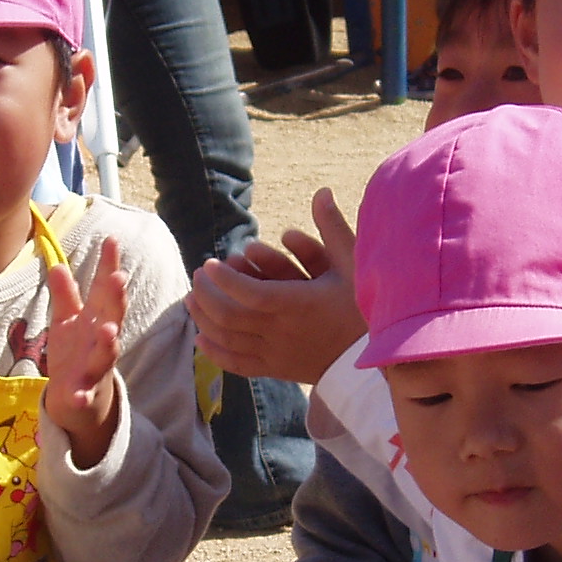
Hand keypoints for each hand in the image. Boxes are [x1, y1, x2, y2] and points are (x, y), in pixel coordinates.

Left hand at [42, 238, 126, 467]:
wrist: (78, 398)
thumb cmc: (76, 352)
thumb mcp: (68, 321)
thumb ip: (65, 296)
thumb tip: (58, 264)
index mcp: (97, 319)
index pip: (104, 289)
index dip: (108, 266)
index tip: (111, 240)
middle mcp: (102, 340)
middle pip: (112, 316)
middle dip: (116, 299)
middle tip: (118, 278)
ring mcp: (96, 366)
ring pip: (106, 354)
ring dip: (108, 343)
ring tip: (109, 332)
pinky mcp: (85, 392)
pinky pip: (85, 394)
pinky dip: (82, 395)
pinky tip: (77, 396)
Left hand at [188, 190, 362, 384]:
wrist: (370, 357)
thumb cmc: (361, 306)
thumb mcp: (353, 265)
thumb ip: (333, 228)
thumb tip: (321, 191)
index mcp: (298, 305)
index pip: (251, 294)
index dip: (224, 280)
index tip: (210, 264)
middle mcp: (283, 332)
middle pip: (229, 316)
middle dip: (207, 294)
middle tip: (198, 275)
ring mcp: (276, 354)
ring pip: (228, 339)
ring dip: (203, 318)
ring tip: (191, 299)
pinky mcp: (275, 370)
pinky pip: (237, 364)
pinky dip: (215, 352)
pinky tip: (201, 338)